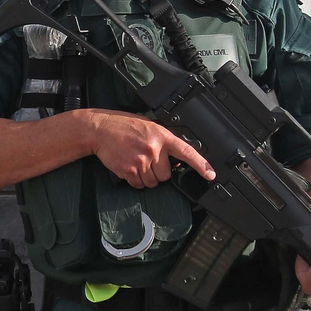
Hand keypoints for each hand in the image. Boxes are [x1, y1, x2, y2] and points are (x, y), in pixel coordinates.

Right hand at [85, 109, 215, 188]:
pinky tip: (129, 167)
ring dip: (147, 178)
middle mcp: (153, 149)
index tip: (210, 175)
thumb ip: (163, 140)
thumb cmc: (124, 126)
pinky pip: (139, 185)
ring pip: (152, 182)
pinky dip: (135, 181)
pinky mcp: (128, 171)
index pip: (186, 152)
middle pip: (166, 175)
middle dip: (159, 172)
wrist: (100, 129)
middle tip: (149, 161)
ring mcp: (140, 161)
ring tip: (136, 162)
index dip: (200, 165)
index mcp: (161, 136)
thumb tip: (175, 157)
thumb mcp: (149, 126)